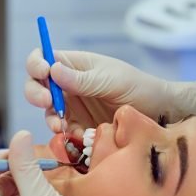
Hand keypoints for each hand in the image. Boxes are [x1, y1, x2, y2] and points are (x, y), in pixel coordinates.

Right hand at [25, 49, 195, 136]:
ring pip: (47, 112)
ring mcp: (72, 107)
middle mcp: (68, 85)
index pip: (44, 58)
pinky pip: (64, 131)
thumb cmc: (139, 88)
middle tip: (47, 102)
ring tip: (61, 127)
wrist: (159, 113)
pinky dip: (66, 135)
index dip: (36, 64)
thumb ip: (82, 79)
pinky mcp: (79, 126)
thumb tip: (52, 69)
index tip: (43, 72)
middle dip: (36, 94)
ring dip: (50, 119)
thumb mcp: (111, 80)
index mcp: (75, 65)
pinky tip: (78, 136)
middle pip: (37, 86)